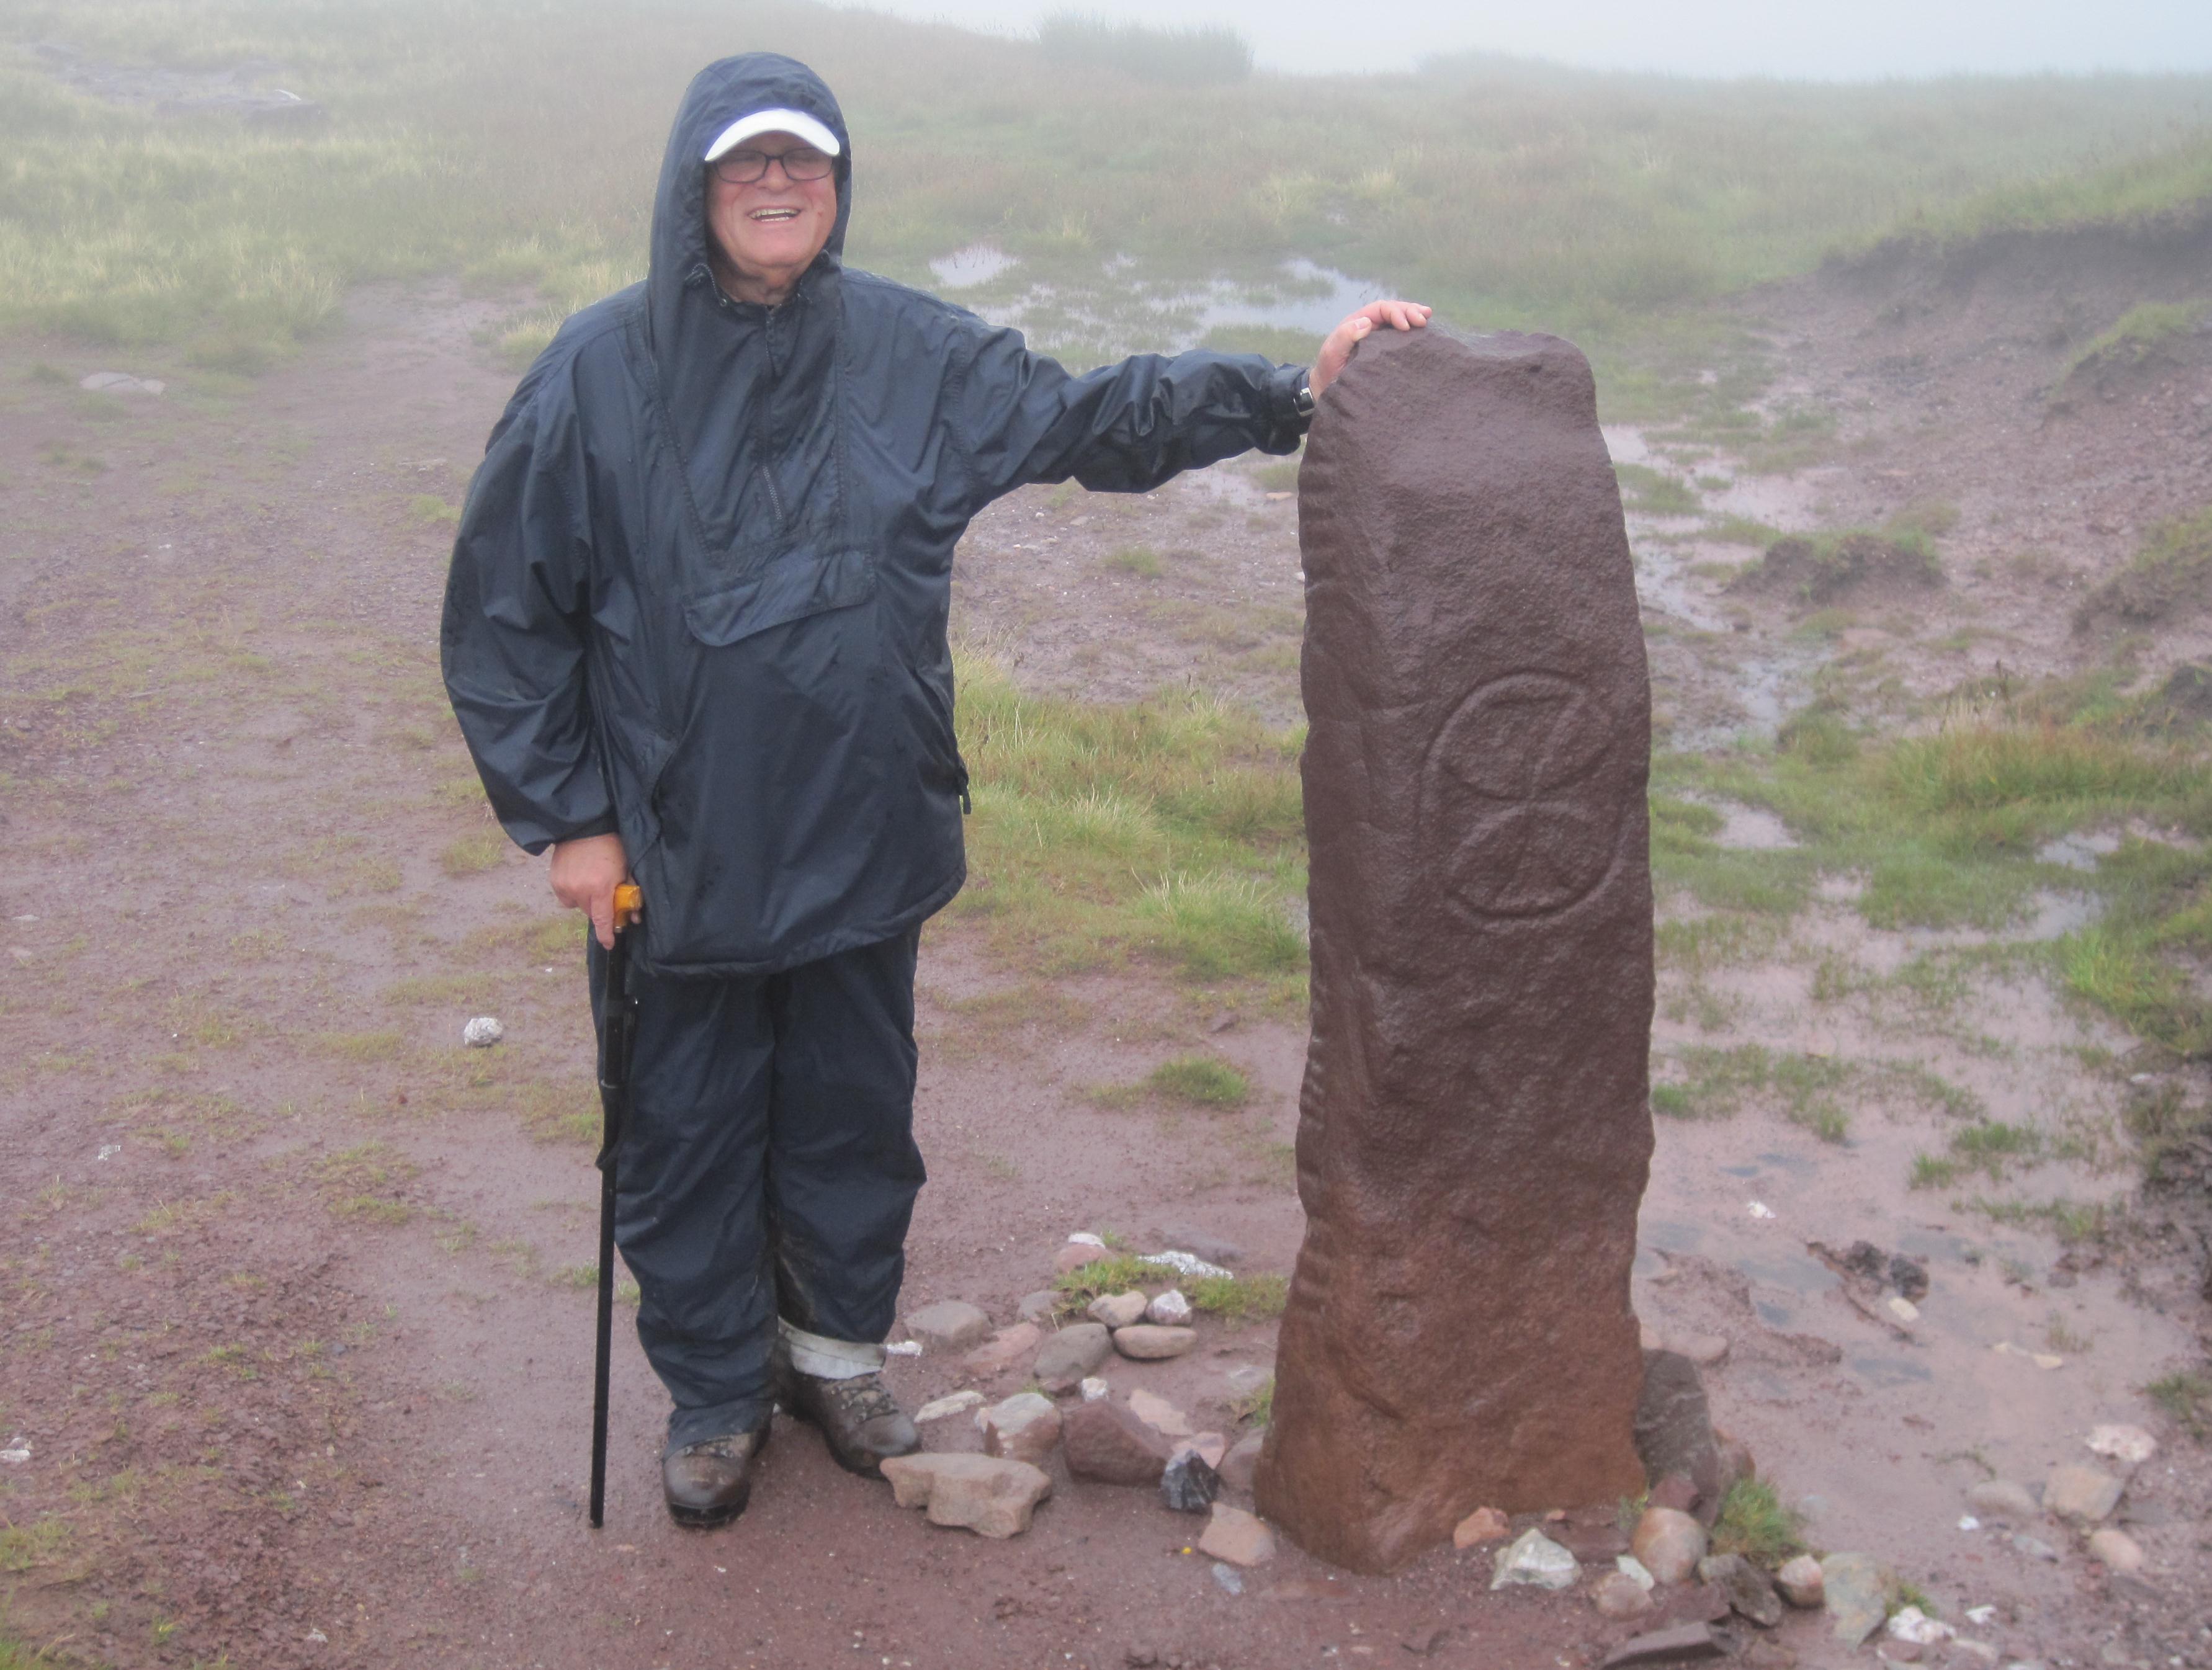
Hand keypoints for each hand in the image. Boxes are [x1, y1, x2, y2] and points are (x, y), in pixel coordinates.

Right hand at [549, 832, 631, 949]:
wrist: (583, 826)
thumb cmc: (610, 846)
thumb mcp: (625, 869)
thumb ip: (629, 893)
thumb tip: (633, 917)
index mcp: (600, 887)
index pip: (603, 919)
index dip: (606, 935)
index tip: (609, 944)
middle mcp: (580, 890)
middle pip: (591, 913)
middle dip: (600, 908)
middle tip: (604, 894)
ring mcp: (565, 886)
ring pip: (578, 906)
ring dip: (585, 900)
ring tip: (590, 882)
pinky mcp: (555, 882)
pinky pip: (566, 897)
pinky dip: (573, 893)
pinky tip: (578, 878)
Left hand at [1311, 300, 1431, 401]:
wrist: (1328, 389)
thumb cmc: (1329, 371)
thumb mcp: (1332, 352)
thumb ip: (1345, 336)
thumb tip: (1367, 323)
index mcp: (1358, 322)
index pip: (1381, 309)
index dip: (1396, 312)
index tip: (1406, 326)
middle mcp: (1370, 326)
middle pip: (1393, 311)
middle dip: (1409, 311)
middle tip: (1424, 319)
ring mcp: (1379, 338)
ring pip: (1399, 321)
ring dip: (1414, 317)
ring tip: (1428, 318)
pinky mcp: (1385, 351)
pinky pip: (1401, 337)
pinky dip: (1413, 333)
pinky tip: (1425, 333)